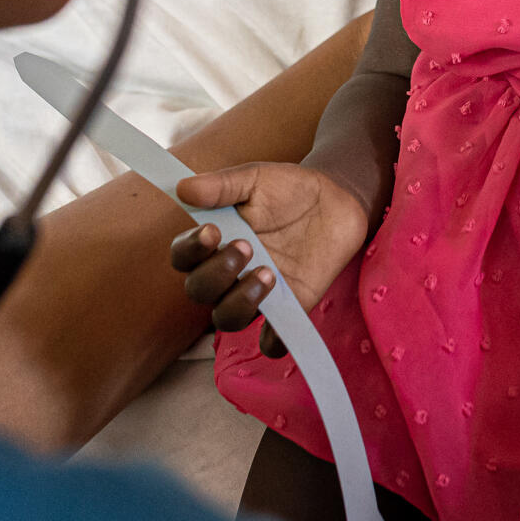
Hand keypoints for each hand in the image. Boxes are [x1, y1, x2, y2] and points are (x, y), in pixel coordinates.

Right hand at [169, 162, 369, 357]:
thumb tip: (183, 188)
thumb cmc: (288, 189)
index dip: (190, 250)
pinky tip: (280, 323)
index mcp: (214, 242)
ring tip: (268, 273)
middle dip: (216, 273)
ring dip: (239, 302)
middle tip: (246, 246)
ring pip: (226, 318)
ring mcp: (255, 293)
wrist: (336, 201)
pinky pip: (271, 341)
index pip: (183, 257)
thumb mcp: (255, 178)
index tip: (212, 231)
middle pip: (199, 291)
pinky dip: (272, 342)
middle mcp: (228, 273)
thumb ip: (222, 186)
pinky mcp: (288, 308)